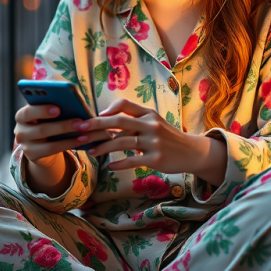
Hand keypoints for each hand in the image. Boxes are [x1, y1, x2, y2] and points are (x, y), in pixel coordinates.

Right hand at [14, 103, 110, 167]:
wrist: (40, 144)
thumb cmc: (46, 122)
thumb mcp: (45, 114)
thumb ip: (52, 106)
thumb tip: (71, 101)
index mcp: (22, 116)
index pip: (28, 112)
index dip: (42, 110)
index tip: (58, 109)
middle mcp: (20, 131)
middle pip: (41, 129)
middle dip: (62, 125)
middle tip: (79, 122)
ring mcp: (25, 145)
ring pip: (48, 142)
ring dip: (68, 136)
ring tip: (83, 131)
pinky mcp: (32, 155)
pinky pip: (52, 150)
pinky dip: (67, 144)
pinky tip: (80, 140)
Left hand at [75, 98, 200, 172]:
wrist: (191, 152)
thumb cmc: (167, 137)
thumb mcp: (154, 122)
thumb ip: (134, 120)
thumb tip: (105, 120)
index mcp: (148, 114)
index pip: (125, 104)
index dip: (107, 109)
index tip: (92, 117)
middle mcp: (151, 125)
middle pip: (119, 121)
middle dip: (97, 125)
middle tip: (79, 130)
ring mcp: (154, 142)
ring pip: (122, 142)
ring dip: (103, 147)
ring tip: (90, 152)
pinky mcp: (156, 159)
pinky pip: (132, 160)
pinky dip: (119, 163)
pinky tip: (110, 166)